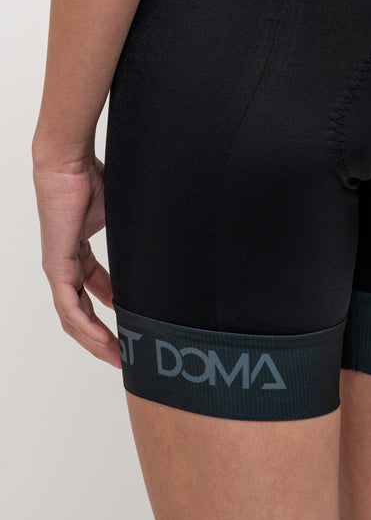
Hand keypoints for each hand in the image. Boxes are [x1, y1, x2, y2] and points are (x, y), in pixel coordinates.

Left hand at [32, 150, 121, 368]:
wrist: (69, 164)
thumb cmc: (91, 176)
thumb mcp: (119, 213)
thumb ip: (132, 232)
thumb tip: (164, 235)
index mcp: (77, 251)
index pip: (90, 290)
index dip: (108, 311)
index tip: (129, 325)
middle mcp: (65, 263)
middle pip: (79, 310)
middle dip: (101, 336)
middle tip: (123, 354)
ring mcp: (58, 266)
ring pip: (72, 315)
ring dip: (93, 339)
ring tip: (116, 356)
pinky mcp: (56, 265)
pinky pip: (68, 306)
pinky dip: (84, 326)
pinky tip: (100, 340)